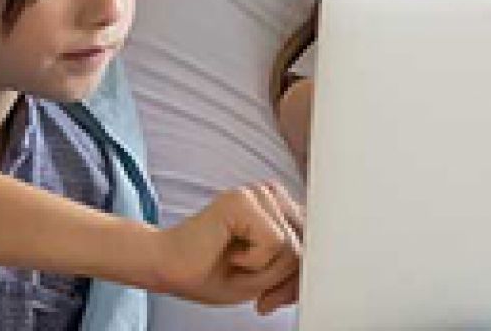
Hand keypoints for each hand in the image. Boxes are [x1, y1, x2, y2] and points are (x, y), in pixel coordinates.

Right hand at [150, 182, 302, 313]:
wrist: (170, 268)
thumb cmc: (214, 271)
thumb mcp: (267, 277)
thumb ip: (296, 267)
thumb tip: (319, 265)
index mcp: (279, 209)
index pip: (315, 241)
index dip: (302, 276)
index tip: (277, 297)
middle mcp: (271, 195)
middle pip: (307, 246)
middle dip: (285, 280)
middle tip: (260, 295)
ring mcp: (257, 194)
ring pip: (292, 247)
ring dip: (266, 270)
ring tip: (238, 263)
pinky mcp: (243, 199)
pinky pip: (275, 242)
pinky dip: (255, 261)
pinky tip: (232, 254)